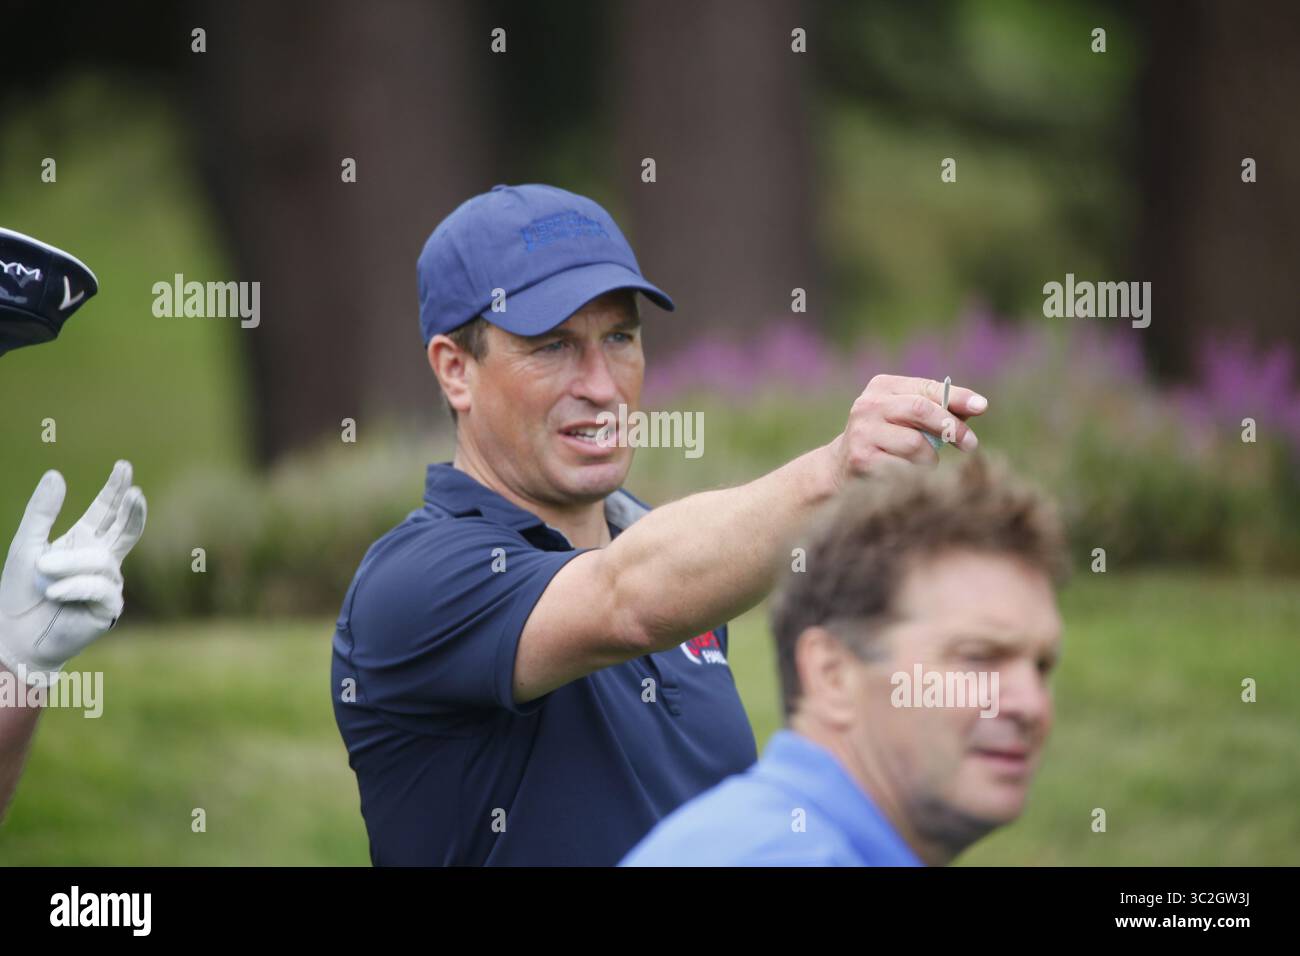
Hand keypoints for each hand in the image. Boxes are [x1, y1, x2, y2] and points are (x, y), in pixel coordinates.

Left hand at [0, 461, 145, 686]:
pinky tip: (54, 592)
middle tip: (136, 493)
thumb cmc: (19, 592)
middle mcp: (102, 559)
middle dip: (132, 510)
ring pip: (103, 560)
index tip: (123, 467)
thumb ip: (41, 512)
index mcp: (84, 541)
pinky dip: (73, 587)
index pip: (106, 510)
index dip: (115, 489)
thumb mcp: (26, 545)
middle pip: (126, 529)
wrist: (14, 635)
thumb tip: (56, 474)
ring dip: (71, 563)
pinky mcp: (108, 607)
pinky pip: (100, 587)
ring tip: (42, 572)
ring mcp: (108, 583)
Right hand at [829, 375, 987, 485]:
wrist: (841, 468)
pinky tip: (908, 475)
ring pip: (916, 444)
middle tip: (970, 444)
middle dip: (951, 428)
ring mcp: (862, 432)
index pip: (926, 388)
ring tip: (926, 463)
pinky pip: (905, 468)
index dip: (957, 397)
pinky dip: (915, 473)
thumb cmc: (887, 440)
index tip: (982, 407)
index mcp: (882, 387)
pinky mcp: (861, 459)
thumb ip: (939, 410)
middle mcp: (868, 405)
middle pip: (921, 410)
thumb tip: (978, 406)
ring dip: (931, 458)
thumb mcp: (907, 418)